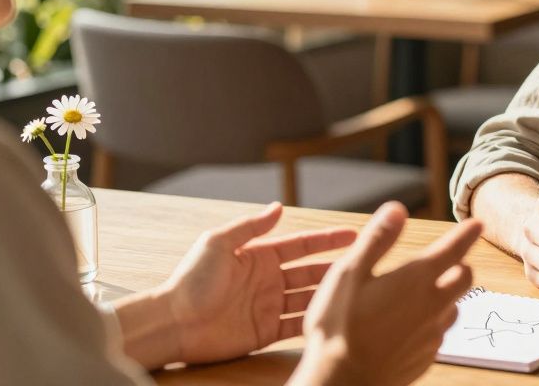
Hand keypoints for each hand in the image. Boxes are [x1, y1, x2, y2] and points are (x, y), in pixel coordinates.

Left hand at [160, 202, 357, 363]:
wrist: (173, 323)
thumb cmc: (191, 280)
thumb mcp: (219, 243)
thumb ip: (251, 226)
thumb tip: (279, 206)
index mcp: (259, 257)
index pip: (300, 246)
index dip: (326, 240)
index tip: (353, 234)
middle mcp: (267, 281)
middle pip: (310, 272)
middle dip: (336, 267)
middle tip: (366, 264)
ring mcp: (267, 307)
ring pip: (307, 298)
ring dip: (329, 295)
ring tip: (356, 292)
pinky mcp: (264, 332)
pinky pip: (294, 326)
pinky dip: (312, 322)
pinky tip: (332, 318)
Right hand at [293, 201, 480, 385]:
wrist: (342, 383)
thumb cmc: (339, 327)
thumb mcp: (348, 274)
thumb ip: (376, 240)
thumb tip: (397, 209)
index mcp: (416, 280)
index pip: (455, 249)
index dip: (467, 233)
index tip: (477, 224)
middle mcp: (433, 306)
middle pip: (465, 278)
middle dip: (460, 264)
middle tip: (448, 259)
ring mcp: (432, 335)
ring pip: (454, 307)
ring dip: (447, 295)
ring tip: (425, 292)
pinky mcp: (427, 357)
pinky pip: (439, 333)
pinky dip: (433, 322)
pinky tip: (410, 324)